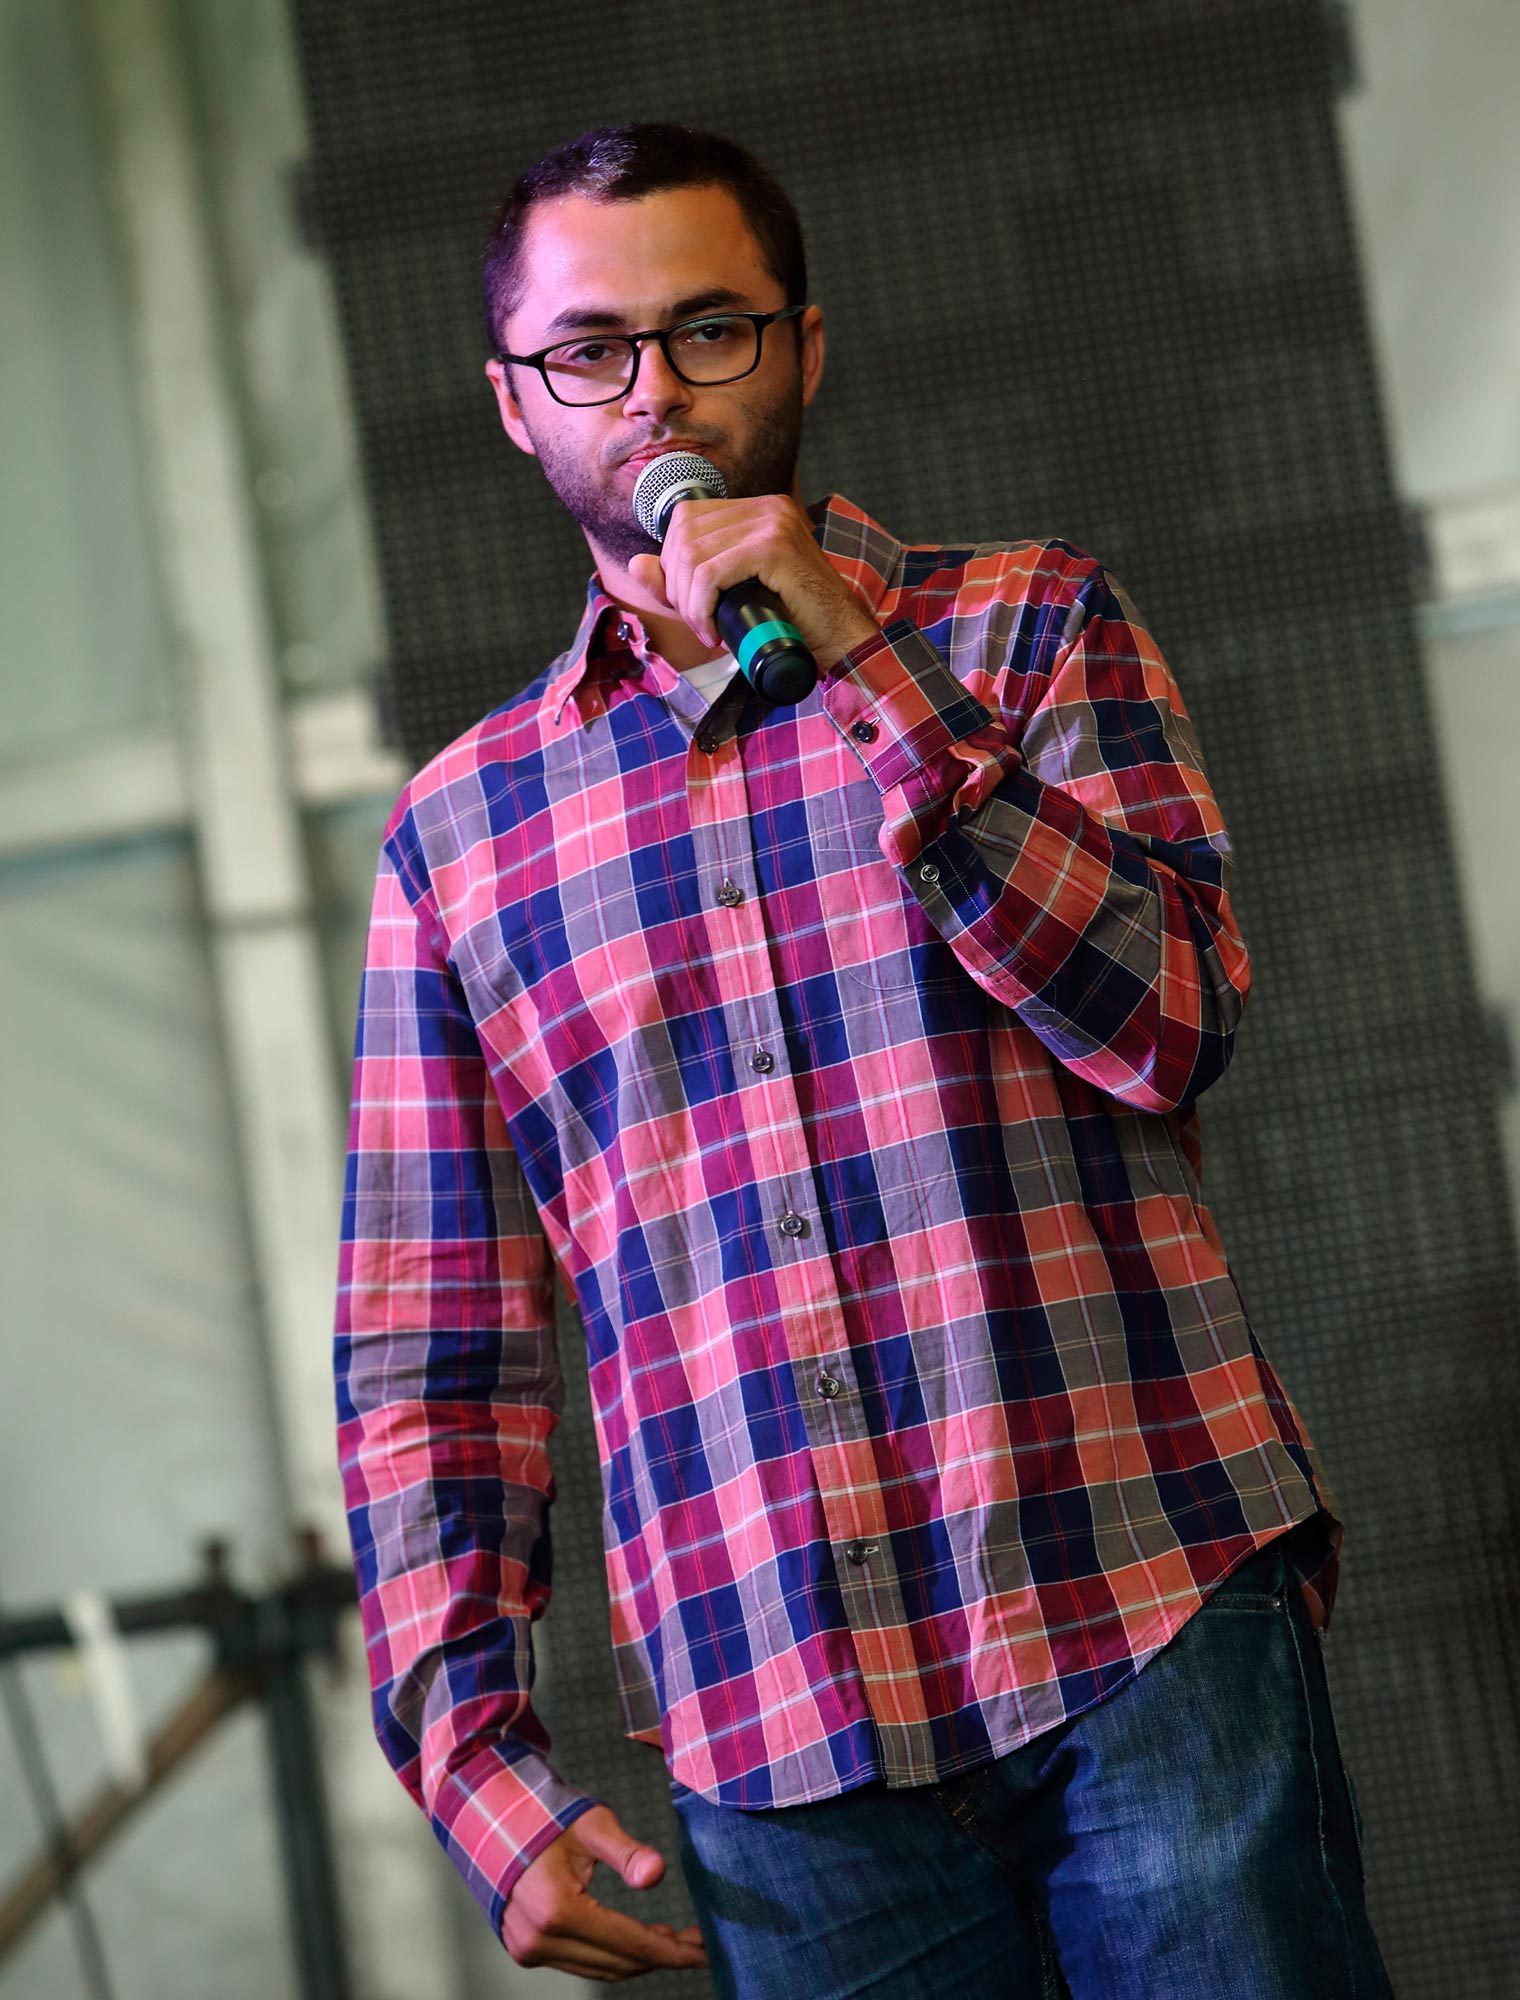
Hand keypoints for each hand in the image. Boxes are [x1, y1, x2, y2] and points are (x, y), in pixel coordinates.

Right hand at [501, 1804, 708, 1981]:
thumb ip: (626, 1852)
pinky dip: (611, 1955)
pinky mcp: (525, 1949)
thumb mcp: (592, 1824)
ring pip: (599, 1969)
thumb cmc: (545, 1815)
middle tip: (697, 1942)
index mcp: (557, 1910)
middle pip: (617, 1963)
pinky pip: (580, 1963)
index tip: (705, 1949)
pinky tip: (635, 1938)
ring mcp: (528, 1949)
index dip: (672, 1950)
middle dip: (662, 1955)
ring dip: (638, 1958)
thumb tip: (657, 1876)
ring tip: (672, 1938)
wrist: (492, 1818)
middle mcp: (539, 1940)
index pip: (629, 1943)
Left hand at [628, 492, 881, 672]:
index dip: (674, 564)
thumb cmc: (793, 622)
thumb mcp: (730, 597)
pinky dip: (702, 608)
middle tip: (700, 623)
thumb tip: (637, 564)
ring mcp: (772, 522)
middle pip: (683, 534)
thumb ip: (685, 580)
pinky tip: (716, 631)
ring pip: (693, 556)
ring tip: (709, 630)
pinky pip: (711, 574)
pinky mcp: (774, 547)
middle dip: (677, 586)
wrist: (841, 642)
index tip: (693, 605)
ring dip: (690, 604)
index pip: (686, 519)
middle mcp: (766, 507)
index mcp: (757, 509)